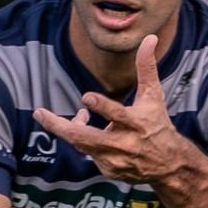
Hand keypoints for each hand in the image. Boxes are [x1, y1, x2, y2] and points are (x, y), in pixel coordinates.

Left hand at [34, 34, 188, 186]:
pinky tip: (90, 129)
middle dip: (59, 126)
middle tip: (39, 112)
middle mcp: (124, 144)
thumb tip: (149, 38)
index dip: (101, 107)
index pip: (117, 115)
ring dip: (70, 127)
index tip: (85, 97)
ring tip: (78, 115)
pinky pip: (88, 152)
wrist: (168, 165)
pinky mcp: (108, 170)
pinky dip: (84, 139)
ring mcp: (114, 160)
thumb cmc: (157, 124)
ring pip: (81, 144)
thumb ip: (146, 67)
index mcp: (137, 123)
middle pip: (85, 137)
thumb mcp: (154, 95)